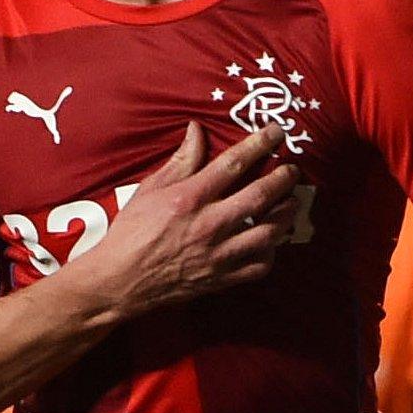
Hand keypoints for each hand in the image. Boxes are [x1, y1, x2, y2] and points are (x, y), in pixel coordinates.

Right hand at [90, 123, 300, 317]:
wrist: (120, 282)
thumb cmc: (131, 232)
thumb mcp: (150, 189)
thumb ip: (181, 161)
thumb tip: (197, 130)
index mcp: (190, 199)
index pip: (234, 164)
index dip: (259, 143)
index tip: (276, 131)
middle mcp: (209, 225)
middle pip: (260, 196)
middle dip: (283, 178)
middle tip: (292, 170)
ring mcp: (218, 254)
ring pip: (269, 233)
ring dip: (286, 215)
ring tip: (291, 203)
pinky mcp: (222, 279)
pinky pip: (259, 266)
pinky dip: (271, 253)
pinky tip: (271, 241)